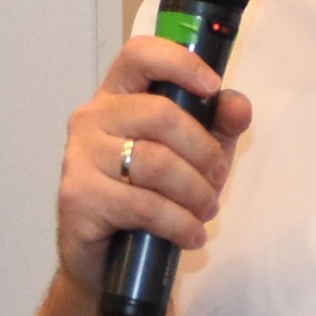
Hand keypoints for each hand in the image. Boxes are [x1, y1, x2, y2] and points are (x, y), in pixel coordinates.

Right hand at [53, 37, 250, 295]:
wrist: (107, 260)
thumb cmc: (149, 197)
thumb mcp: (194, 155)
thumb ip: (218, 124)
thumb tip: (237, 106)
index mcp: (117, 96)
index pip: (139, 54)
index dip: (179, 63)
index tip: (212, 87)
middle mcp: (91, 118)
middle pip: (160, 115)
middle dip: (203, 151)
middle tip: (217, 179)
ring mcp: (79, 157)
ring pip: (155, 163)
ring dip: (195, 192)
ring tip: (206, 211)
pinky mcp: (78, 198)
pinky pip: (143, 205)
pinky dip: (179, 222)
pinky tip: (190, 234)